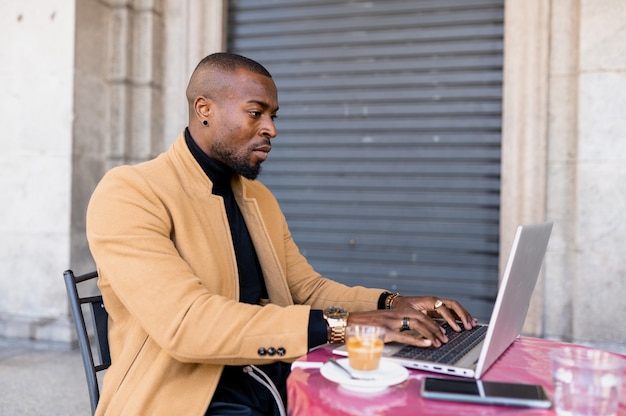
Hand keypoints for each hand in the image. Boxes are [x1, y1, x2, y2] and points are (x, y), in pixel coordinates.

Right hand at [347, 296, 476, 347]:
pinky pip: (404, 335)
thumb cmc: (364, 326)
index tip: (442, 330)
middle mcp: (394, 315)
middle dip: (435, 327)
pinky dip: (417, 339)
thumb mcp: (382, 323)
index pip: (419, 314)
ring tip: (439, 341)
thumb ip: (395, 327)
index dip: (432, 322)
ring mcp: (389, 322)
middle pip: (421, 317)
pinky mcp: (384, 332)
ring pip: (416, 324)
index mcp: (395, 313)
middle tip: (445, 338)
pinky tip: (426, 343)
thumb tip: (409, 336)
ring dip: (430, 332)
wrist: (347, 322)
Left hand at [392, 296, 477, 331]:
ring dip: (464, 315)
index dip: (451, 319)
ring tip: (472, 324)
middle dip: (463, 315)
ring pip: (455, 307)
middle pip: (454, 305)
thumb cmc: (402, 308)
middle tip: (469, 326)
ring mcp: (438, 304)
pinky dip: (461, 316)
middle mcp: (435, 301)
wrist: (397, 303)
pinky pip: (452, 311)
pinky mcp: (438, 309)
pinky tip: (468, 321)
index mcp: (429, 300)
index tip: (457, 328)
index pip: (444, 308)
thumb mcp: (409, 314)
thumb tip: (432, 331)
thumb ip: (420, 321)